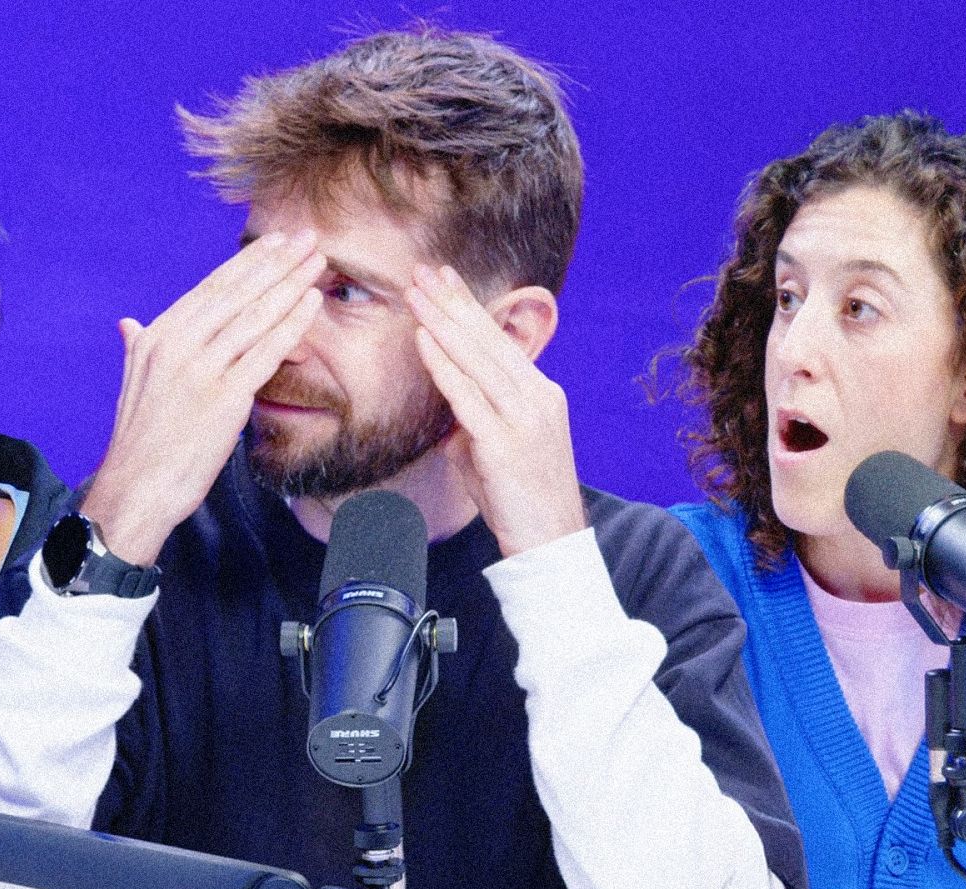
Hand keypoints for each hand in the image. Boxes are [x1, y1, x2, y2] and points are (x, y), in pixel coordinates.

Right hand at [81, 231, 324, 564]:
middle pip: (237, 292)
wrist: (136, 490)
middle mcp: (176, 345)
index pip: (211, 288)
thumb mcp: (132, 385)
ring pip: (254, 316)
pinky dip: (292, 324)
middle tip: (308, 236)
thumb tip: (129, 324)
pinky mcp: (222, 398)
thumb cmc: (140, 443)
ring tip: (318, 261)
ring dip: (291, 284)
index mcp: (157, 336)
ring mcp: (200, 370)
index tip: (277, 242)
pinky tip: (312, 303)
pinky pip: (265, 352)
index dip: (249, 262)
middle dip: (276, 261)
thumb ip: (137, 347)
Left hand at [406, 265, 586, 557]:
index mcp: (540, 392)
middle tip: (424, 269)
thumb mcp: (495, 446)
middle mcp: (537, 397)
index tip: (445, 278)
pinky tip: (424, 339)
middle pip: (488, 339)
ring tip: (416, 293)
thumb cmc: (518, 497)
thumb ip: (473, 416)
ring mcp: (524, 418)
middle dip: (452, 302)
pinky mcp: (505, 444)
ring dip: (442, 322)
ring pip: (477, 359)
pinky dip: (443, 365)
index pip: (499, 339)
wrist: (549, 542)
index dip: (469, 305)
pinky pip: (467, 396)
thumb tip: (445, 398)